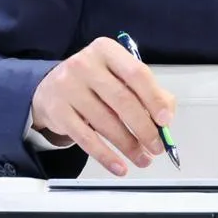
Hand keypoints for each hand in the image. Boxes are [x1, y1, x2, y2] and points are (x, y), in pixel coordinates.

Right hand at [31, 36, 175, 175]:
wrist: (50, 87)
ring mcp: (68, 87)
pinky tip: (119, 167)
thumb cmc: (94, 81)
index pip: (136, 73)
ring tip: (143, 158)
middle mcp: (85, 65)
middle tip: (157, 147)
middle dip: (144, 128)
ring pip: (105, 122)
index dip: (154, 98)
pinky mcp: (57, 111)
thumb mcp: (119, 75)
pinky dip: (105, 156)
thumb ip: (147, 90)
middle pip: (122, 100)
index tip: (165, 120)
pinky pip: (85, 139)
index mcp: (106, 50)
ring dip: (128, 145)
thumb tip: (166, 116)